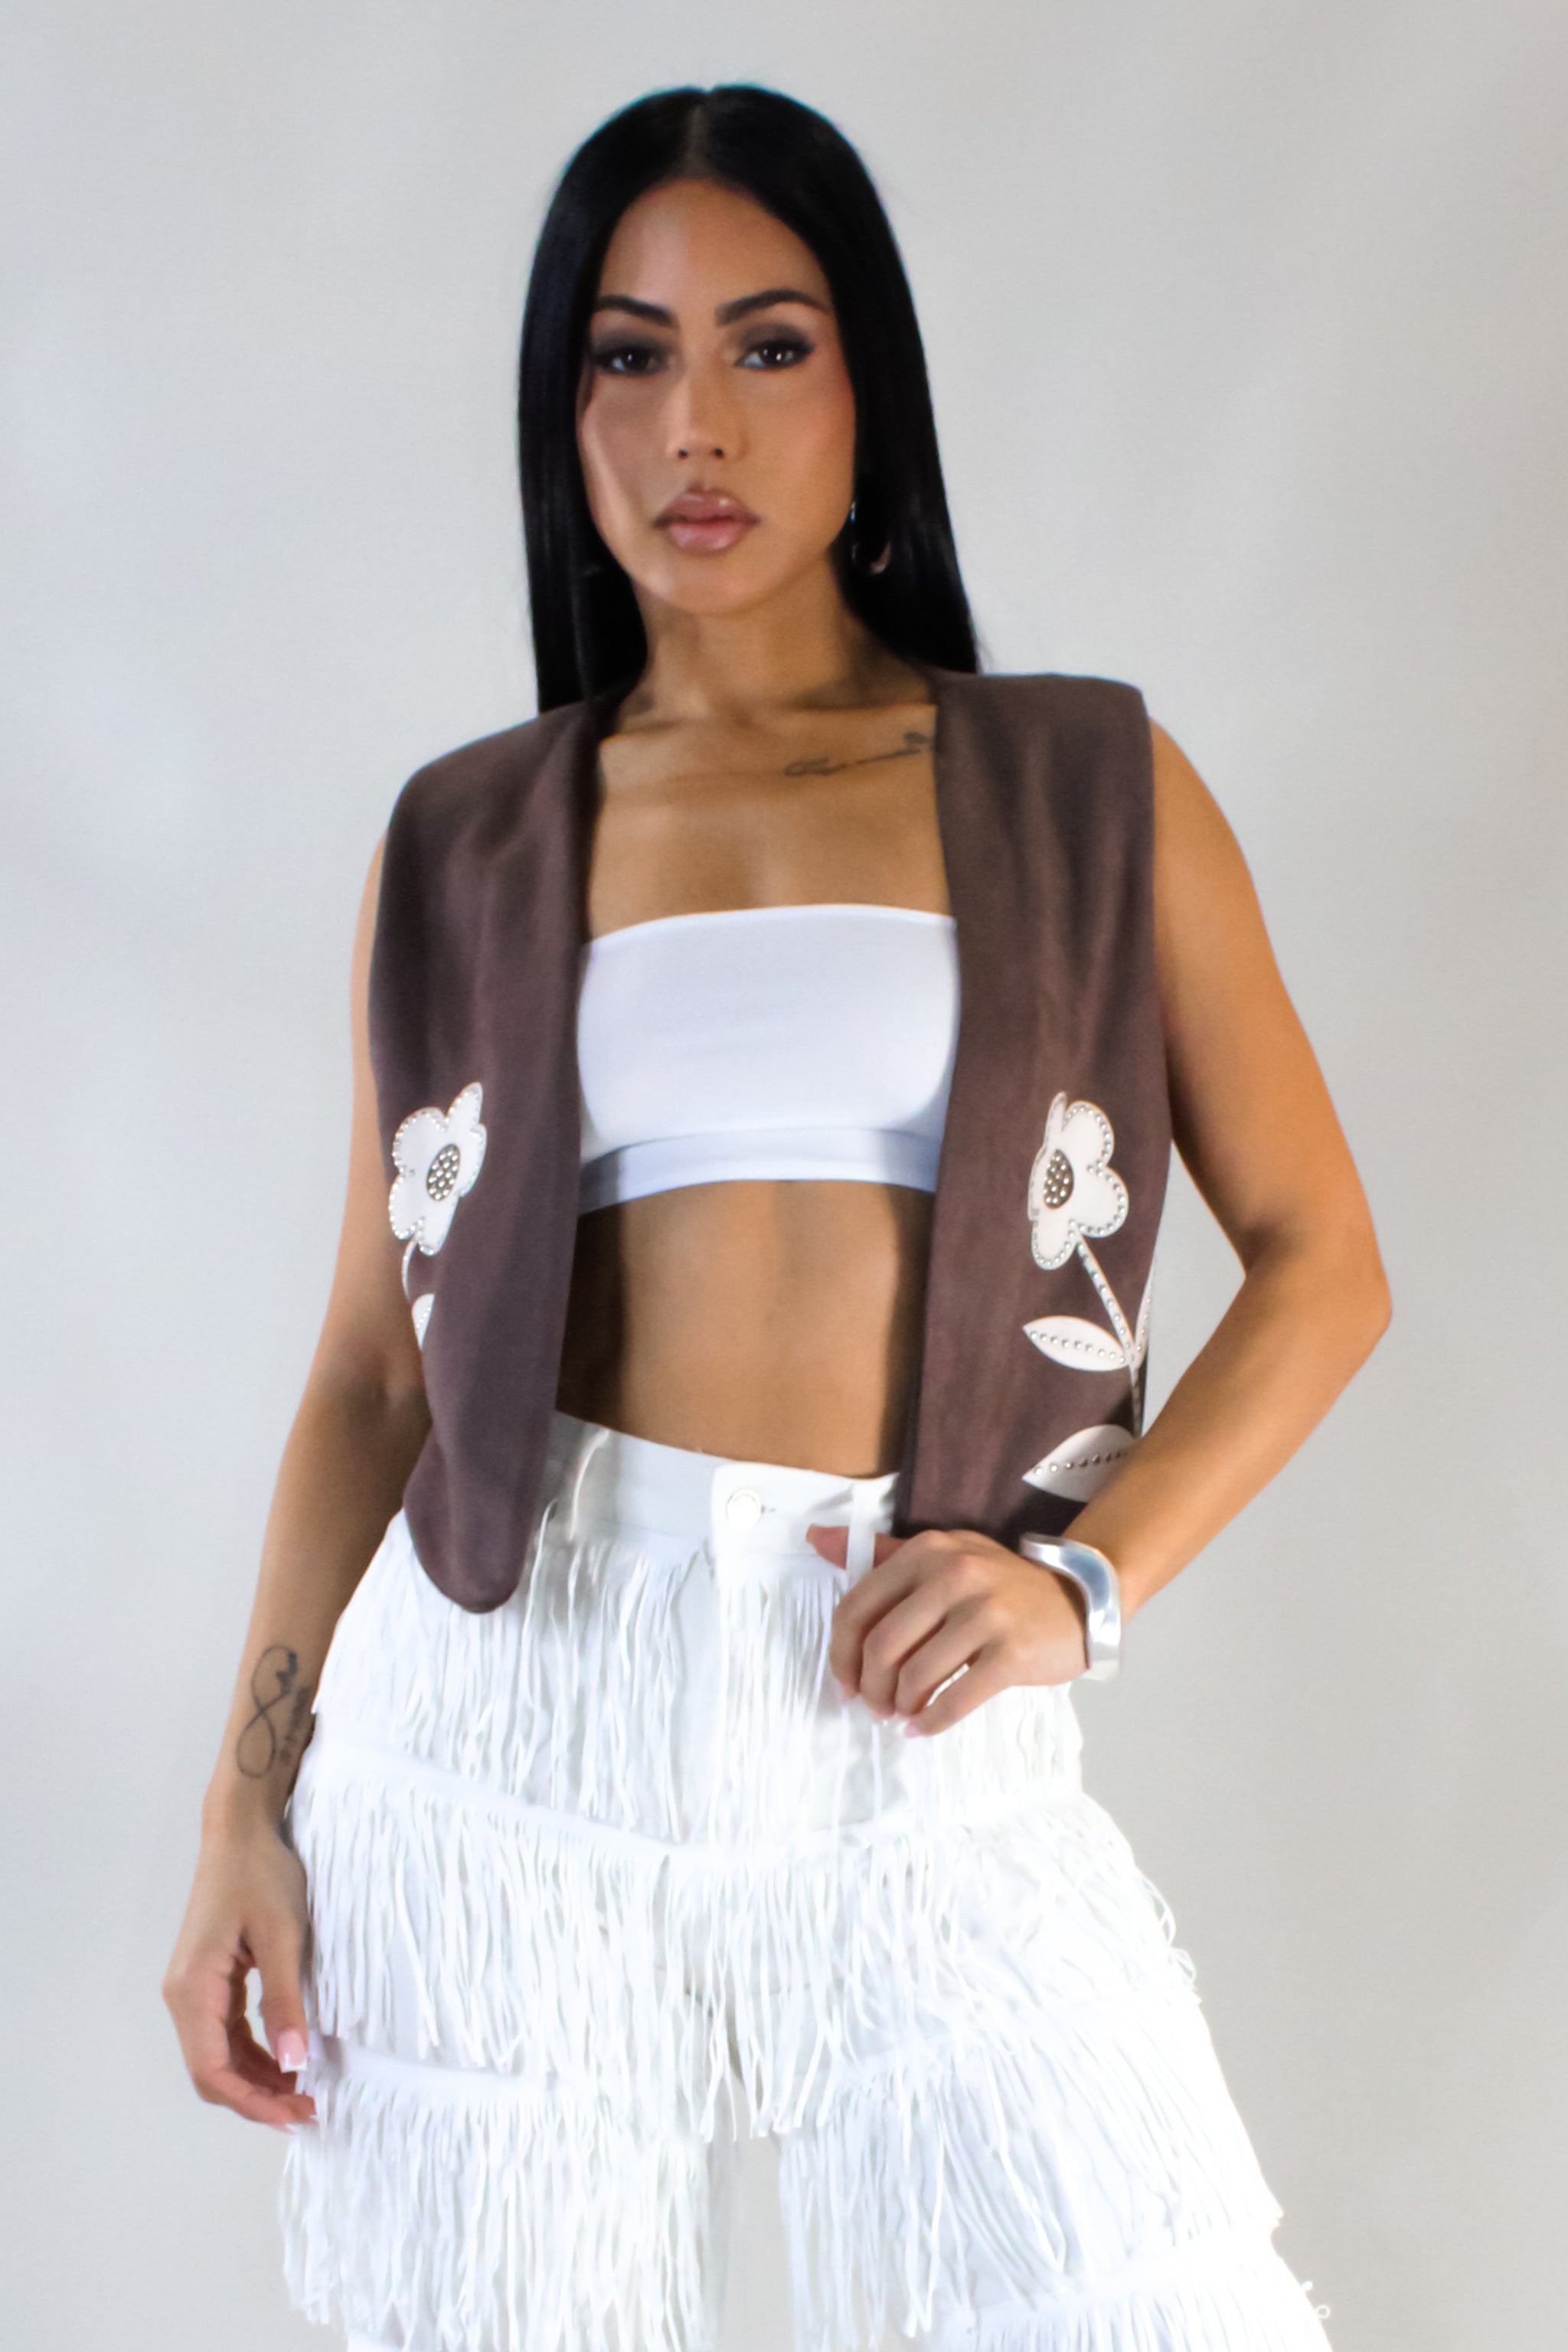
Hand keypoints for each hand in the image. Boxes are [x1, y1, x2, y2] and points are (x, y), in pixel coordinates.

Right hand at [163, 1817, 315, 2130]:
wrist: (240, 1832)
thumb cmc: (261, 1875)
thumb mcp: (283, 1937)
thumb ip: (285, 2002)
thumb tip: (294, 2063)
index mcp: (193, 1988)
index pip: (211, 2070)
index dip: (252, 2102)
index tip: (295, 2116)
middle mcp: (183, 1996)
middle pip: (211, 2071)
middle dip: (257, 2098)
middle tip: (308, 2110)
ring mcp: (194, 1989)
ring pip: (219, 2056)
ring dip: (258, 2078)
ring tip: (304, 2092)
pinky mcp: (209, 1981)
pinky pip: (226, 2033)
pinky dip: (255, 2053)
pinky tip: (288, 2059)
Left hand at [805, 1524, 1089, 1736]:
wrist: (1076, 1600)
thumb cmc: (997, 1586)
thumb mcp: (942, 1556)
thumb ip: (880, 1552)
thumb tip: (815, 1538)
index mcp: (927, 1552)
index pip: (858, 1608)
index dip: (841, 1655)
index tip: (845, 1683)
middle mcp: (955, 1575)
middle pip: (882, 1647)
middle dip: (871, 1688)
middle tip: (876, 1707)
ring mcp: (987, 1613)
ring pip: (916, 1676)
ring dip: (901, 1707)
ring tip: (904, 1714)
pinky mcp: (1012, 1653)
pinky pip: (955, 1699)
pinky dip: (931, 1722)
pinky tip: (924, 1727)